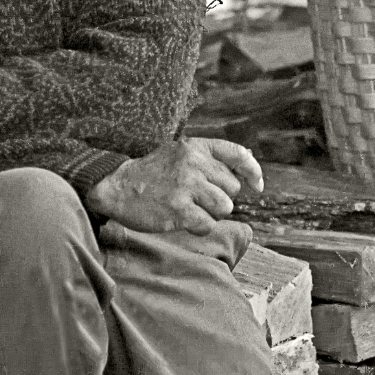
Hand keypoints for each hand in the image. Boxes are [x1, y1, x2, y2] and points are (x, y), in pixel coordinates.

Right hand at [85, 138, 263, 235]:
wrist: (117, 187)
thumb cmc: (153, 173)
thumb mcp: (180, 153)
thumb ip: (210, 157)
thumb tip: (249, 167)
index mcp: (195, 147)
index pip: (238, 155)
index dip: (253, 172)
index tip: (257, 187)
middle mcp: (193, 163)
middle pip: (232, 189)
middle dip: (219, 198)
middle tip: (195, 198)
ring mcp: (186, 186)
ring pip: (224, 208)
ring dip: (210, 214)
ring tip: (188, 208)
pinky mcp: (179, 209)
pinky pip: (208, 225)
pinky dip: (198, 227)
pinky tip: (182, 220)